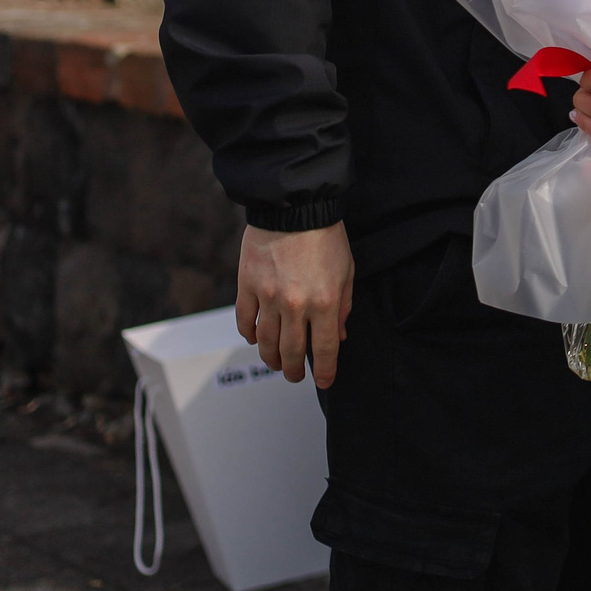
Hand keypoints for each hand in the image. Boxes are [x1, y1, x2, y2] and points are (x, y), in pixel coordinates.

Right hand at [236, 224, 354, 386]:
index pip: (323, 349)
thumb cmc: (325, 236)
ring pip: (265, 342)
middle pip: (291, 352)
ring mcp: (267, 297)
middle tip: (295, 375)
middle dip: (294, 370)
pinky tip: (255, 339)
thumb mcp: (347, 272)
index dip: (324, 371)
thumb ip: (343, 307)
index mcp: (325, 303)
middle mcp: (295, 305)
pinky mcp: (246, 286)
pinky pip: (244, 320)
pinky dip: (249, 334)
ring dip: (270, 358)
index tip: (323, 382)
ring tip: (276, 363)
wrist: (295, 208)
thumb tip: (338, 336)